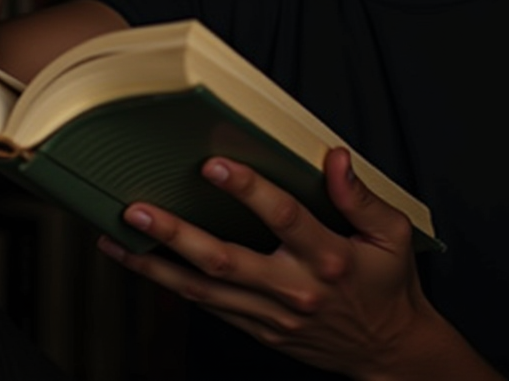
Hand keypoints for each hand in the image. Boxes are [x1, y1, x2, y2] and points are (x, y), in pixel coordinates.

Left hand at [96, 147, 444, 378]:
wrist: (387, 350)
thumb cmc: (388, 283)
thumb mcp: (391, 235)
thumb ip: (359, 196)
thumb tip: (334, 157)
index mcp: (328, 257)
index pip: (283, 218)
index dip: (248, 191)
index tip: (214, 165)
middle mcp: (294, 288)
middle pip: (225, 260)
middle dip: (176, 235)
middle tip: (137, 210)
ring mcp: (272, 315)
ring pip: (203, 290)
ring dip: (157, 265)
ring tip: (116, 239)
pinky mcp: (260, 330)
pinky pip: (209, 307)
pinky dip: (173, 285)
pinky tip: (145, 265)